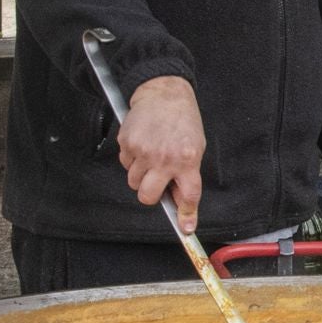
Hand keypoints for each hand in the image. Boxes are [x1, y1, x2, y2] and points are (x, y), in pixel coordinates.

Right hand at [118, 75, 205, 230]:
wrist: (164, 94)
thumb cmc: (183, 121)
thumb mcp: (196, 147)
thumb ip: (187, 175)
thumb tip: (179, 202)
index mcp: (188, 160)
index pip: (189, 196)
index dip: (186, 214)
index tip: (186, 228)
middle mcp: (164, 158)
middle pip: (148, 196)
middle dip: (151, 195)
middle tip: (156, 184)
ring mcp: (143, 151)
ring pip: (134, 182)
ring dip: (141, 175)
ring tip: (152, 156)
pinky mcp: (127, 143)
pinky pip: (126, 164)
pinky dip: (133, 159)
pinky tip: (143, 144)